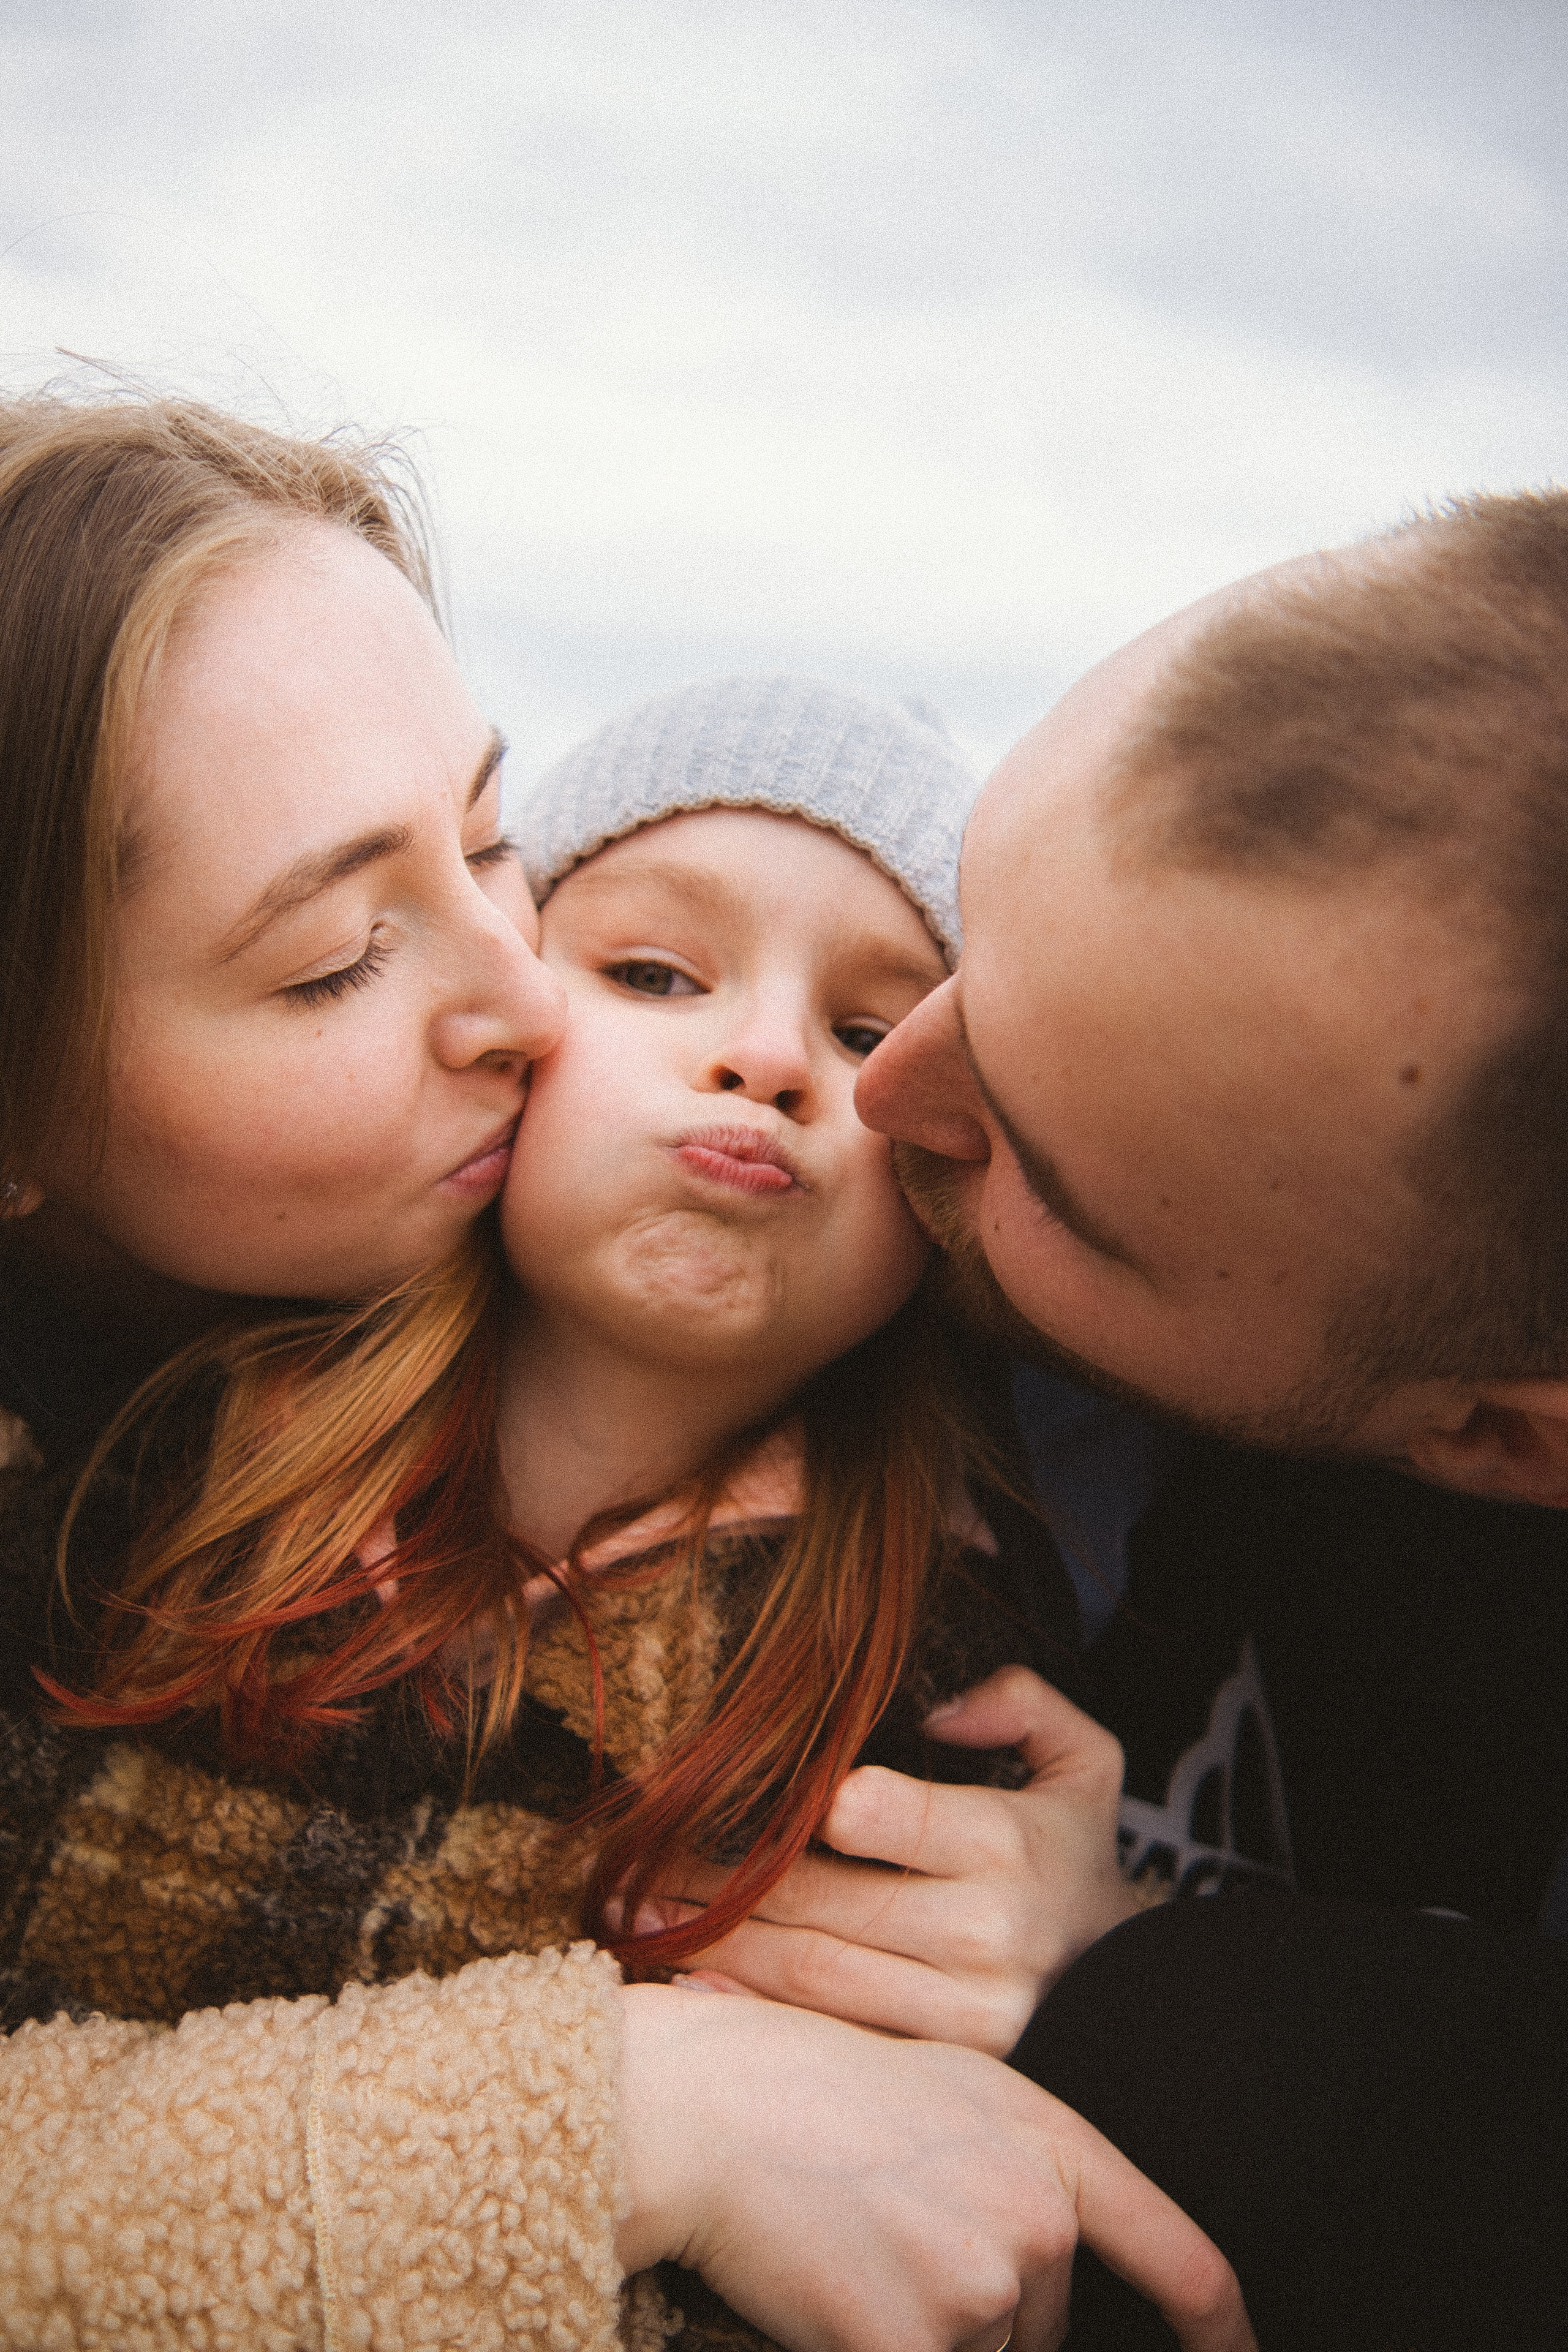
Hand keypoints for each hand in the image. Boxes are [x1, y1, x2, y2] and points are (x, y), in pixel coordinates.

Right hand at [616, 1981, 1254, 2351]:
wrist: (708, 2108)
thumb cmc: (810, 2091)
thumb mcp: (949, 2095)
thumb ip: (1022, 2172)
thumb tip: (1050, 2270)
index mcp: (1051, 2143)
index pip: (1184, 2261)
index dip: (1224, 2332)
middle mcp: (1035, 2216)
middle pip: (1042, 2330)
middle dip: (978, 2316)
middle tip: (884, 2234)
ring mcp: (980, 2284)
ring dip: (921, 2335)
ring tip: (850, 2251)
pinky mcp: (913, 2344)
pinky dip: (874, 2348)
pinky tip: (830, 2302)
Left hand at [624, 1667, 1142, 2053]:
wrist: (1133, 2001)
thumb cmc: (1076, 1862)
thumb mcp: (1086, 1764)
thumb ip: (1022, 1703)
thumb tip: (939, 1708)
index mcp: (1004, 1843)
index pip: (876, 1813)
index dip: (802, 1801)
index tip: (733, 1787)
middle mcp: (977, 1933)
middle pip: (817, 1901)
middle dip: (715, 1878)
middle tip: (637, 1855)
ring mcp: (955, 2014)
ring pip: (807, 1976)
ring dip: (712, 1945)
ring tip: (638, 1913)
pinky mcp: (935, 2069)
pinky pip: (824, 2038)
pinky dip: (750, 2011)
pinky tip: (688, 1982)